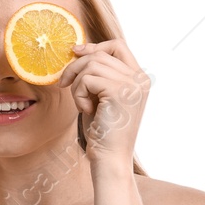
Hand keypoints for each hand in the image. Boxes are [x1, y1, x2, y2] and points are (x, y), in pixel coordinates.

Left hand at [56, 38, 147, 170]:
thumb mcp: (101, 96)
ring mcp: (132, 85)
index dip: (95, 46)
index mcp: (139, 79)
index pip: (118, 46)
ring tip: (81, 104)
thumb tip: (79, 49)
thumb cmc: (103, 131)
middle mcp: (140, 79)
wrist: (110, 158)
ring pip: (92, 64)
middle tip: (64, 84)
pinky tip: (86, 110)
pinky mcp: (120, 92)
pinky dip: (79, 94)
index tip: (75, 52)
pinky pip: (87, 79)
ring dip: (77, 84)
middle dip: (76, 67)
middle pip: (101, 54)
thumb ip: (98, 74)